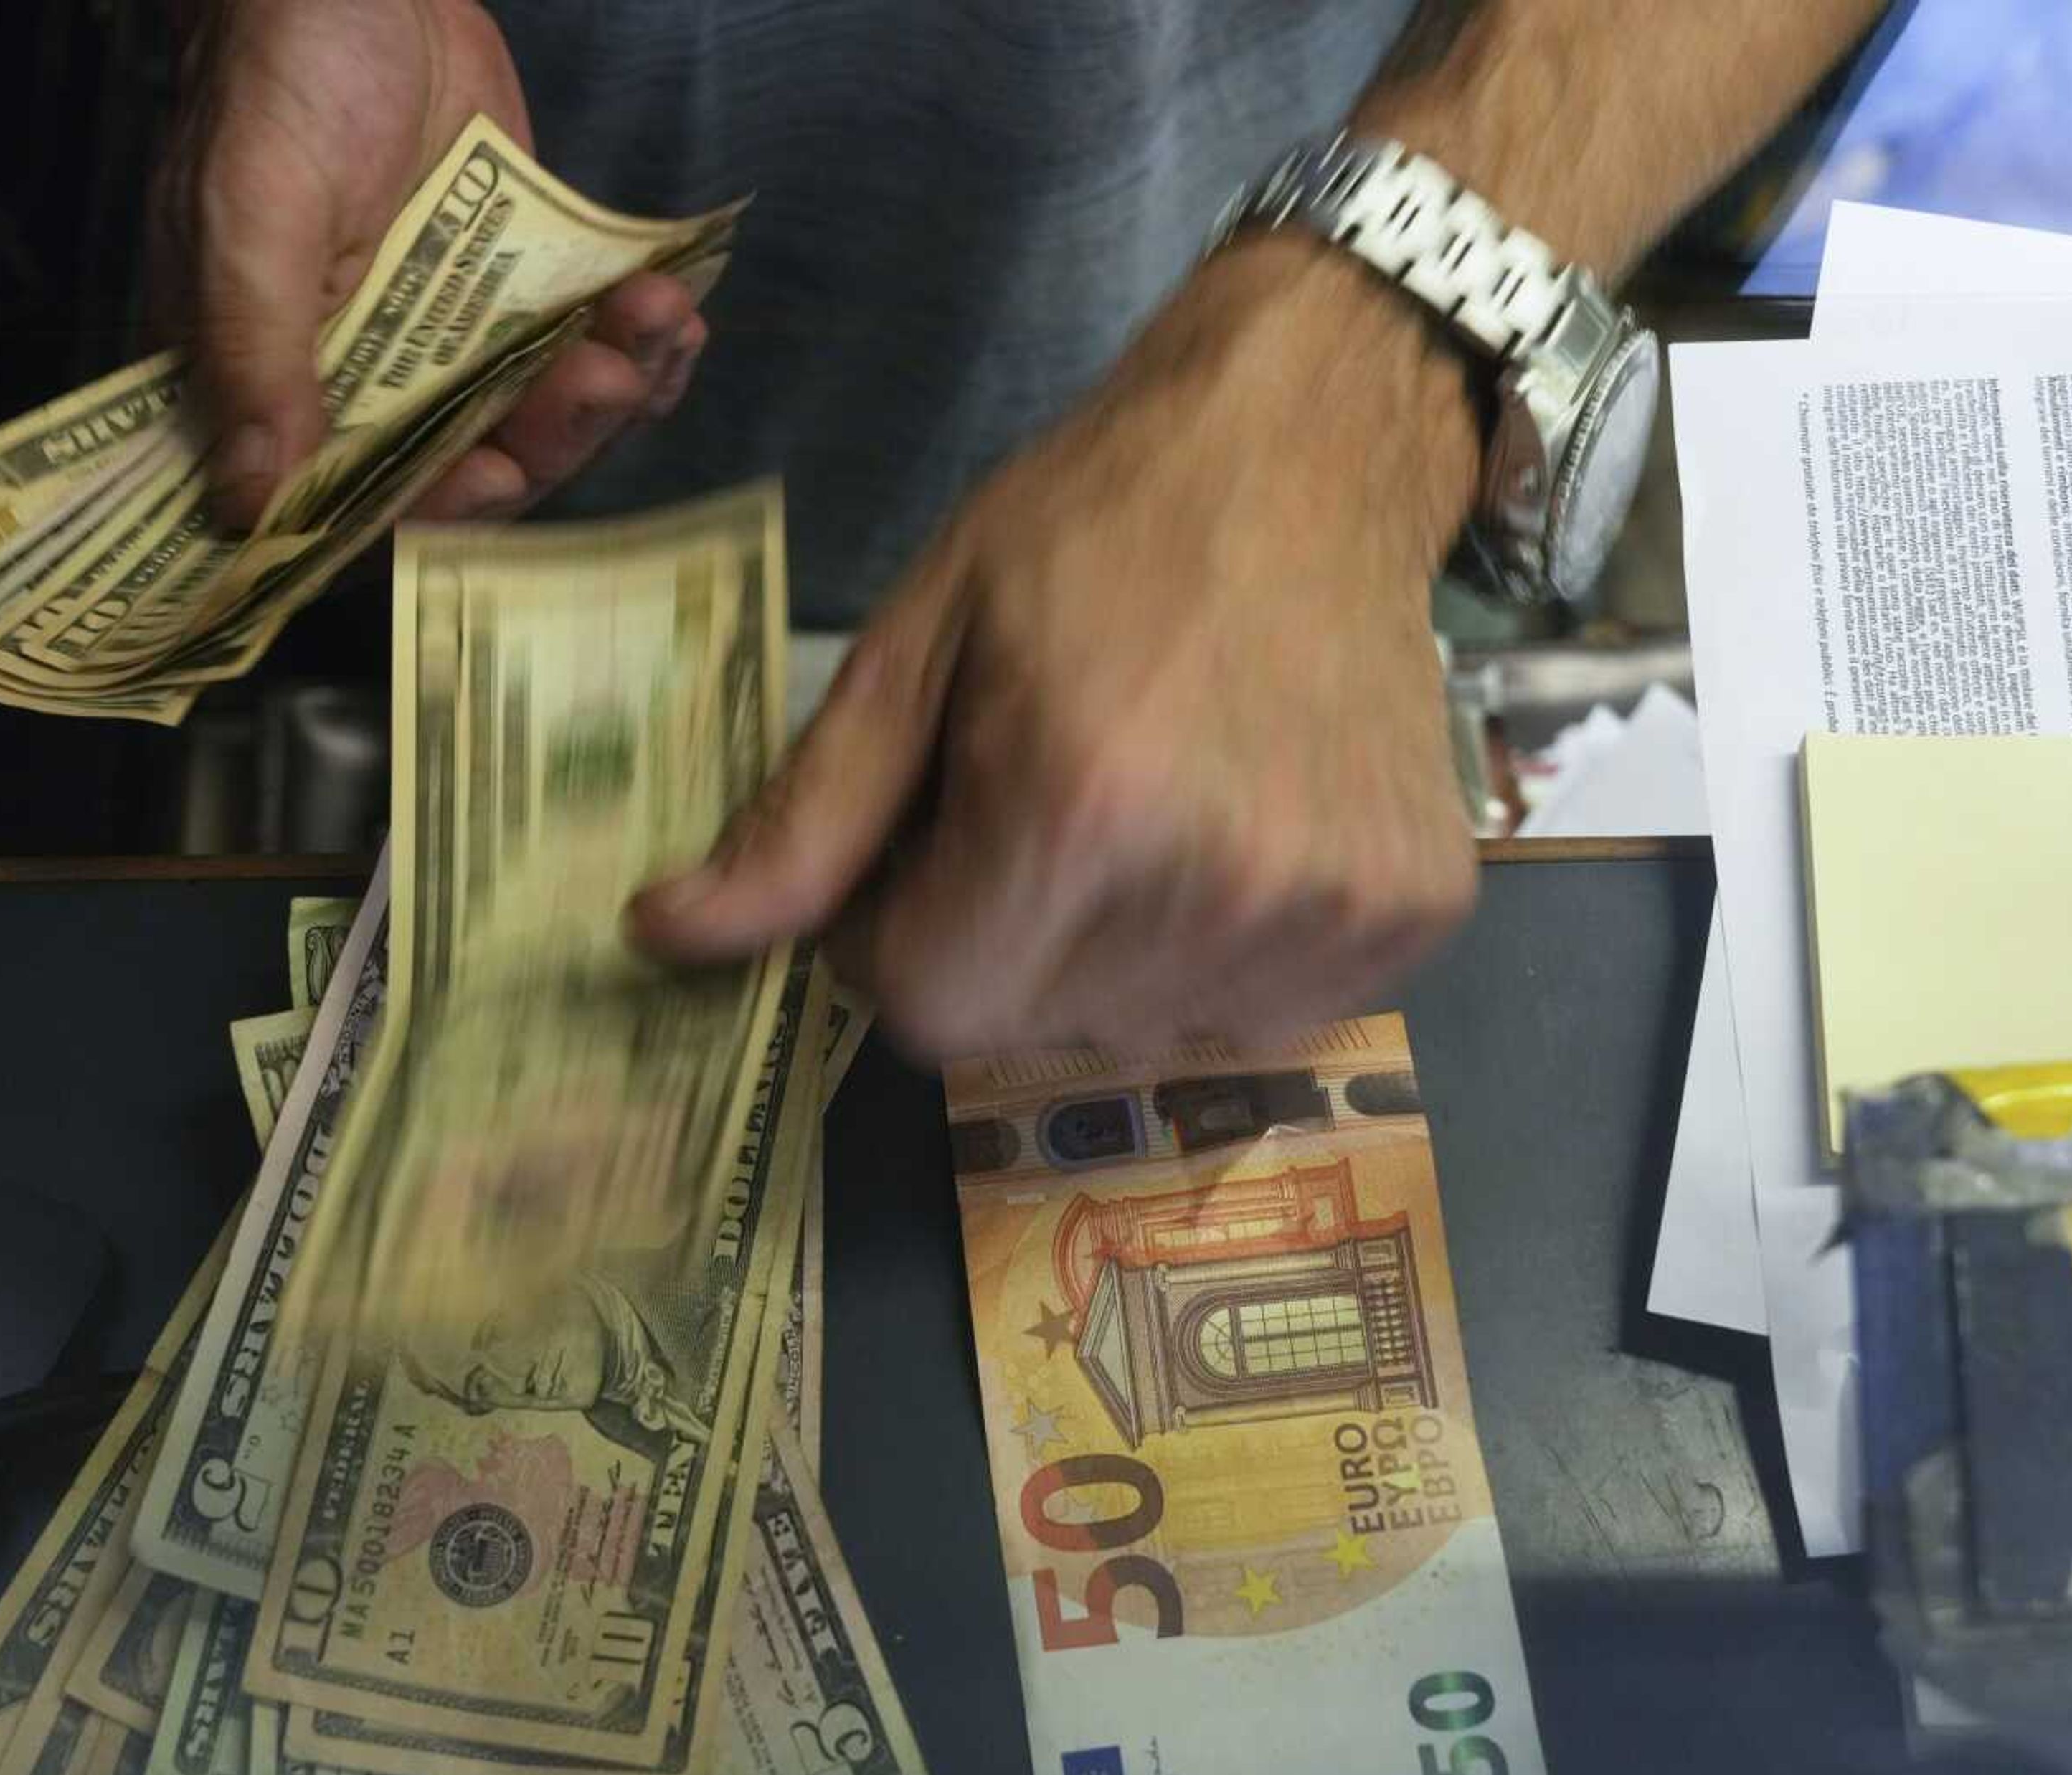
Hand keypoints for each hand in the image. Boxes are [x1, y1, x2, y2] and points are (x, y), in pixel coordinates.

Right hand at [155, 0, 708, 525]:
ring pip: (539, 419)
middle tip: (603, 381)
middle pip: (468, 473)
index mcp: (272, 385)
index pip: (349, 504)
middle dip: (548, 440)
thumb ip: (257, 354)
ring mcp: (447, 342)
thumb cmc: (276, 83)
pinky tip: (677, 322)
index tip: (491, 479)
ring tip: (656, 327)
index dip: (425, 519)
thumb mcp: (250, 215)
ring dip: (611, 394)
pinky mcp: (515, 293)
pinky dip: (637, 351)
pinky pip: (582, 353)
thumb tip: (251, 503)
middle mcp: (364, 382)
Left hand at [628, 239, 1482, 1059]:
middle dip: (991, 942)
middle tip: (1024, 810)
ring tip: (1135, 810)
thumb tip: (663, 935)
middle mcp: (1215, 884)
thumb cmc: (1097, 525)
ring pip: (1139, 1032)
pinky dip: (1213, 955)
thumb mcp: (920, 640)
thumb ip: (805, 814)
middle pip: (1027, 1028)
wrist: (1316, 445)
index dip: (890, 937)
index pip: (922, 1007)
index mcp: (1077, 808)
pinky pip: (1257, 1017)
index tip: (919, 844)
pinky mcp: (1409, 919)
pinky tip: (1228, 833)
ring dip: (1102, 957)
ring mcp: (1328, 913)